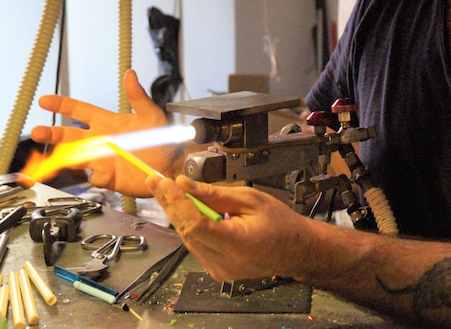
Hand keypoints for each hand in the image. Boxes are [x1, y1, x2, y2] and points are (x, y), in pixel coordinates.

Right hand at [31, 69, 180, 195]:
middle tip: (36, 131)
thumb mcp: (152, 115)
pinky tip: (102, 173)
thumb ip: (138, 96)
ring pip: (74, 158)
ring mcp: (103, 160)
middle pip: (69, 136)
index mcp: (108, 122)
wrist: (174, 166)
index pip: (80, 111)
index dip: (62, 105)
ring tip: (51, 159)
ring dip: (62, 157)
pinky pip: (95, 177)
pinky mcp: (109, 178)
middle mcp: (101, 141)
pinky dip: (96, 176)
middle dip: (51, 133)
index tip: (44, 101)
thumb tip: (130, 73)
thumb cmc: (164, 140)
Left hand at [148, 175, 313, 280]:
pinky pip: (195, 244)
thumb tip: (184, 185)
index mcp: (236, 244)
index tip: (163, 182)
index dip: (176, 203)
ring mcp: (219, 270)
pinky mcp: (216, 270)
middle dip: (169, 203)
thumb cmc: (280, 223)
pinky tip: (186, 208)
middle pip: (186, 231)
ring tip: (167, 190)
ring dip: (177, 213)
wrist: (295, 250)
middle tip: (155, 181)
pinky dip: (189, 225)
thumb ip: (215, 194)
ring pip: (187, 238)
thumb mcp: (251, 199)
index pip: (195, 224)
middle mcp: (224, 262)